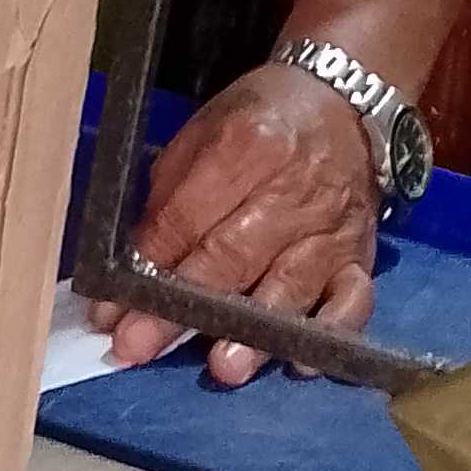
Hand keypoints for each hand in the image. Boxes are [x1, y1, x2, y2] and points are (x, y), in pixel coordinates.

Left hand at [86, 61, 378, 387]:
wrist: (343, 103)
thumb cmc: (258, 122)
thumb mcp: (200, 136)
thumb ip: (165, 202)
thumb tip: (126, 275)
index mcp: (244, 146)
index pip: (185, 218)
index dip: (144, 268)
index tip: (109, 311)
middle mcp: (292, 189)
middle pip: (230, 257)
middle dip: (181, 309)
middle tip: (139, 346)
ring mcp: (330, 228)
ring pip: (289, 286)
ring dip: (255, 333)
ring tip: (224, 367)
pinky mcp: (361, 256)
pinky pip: (352, 300)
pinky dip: (330, 333)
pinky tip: (300, 362)